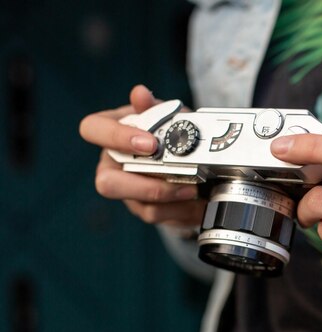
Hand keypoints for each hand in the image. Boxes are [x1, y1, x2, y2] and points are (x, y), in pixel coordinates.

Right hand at [79, 85, 205, 226]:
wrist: (196, 160)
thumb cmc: (173, 132)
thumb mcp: (171, 116)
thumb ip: (155, 107)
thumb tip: (140, 93)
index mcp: (113, 132)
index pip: (93, 129)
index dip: (116, 137)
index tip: (150, 143)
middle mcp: (113, 162)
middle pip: (106, 181)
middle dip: (141, 183)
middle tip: (172, 174)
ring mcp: (126, 189)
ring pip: (134, 201)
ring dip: (167, 196)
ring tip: (192, 188)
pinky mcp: (143, 208)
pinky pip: (154, 213)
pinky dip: (177, 207)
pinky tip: (193, 199)